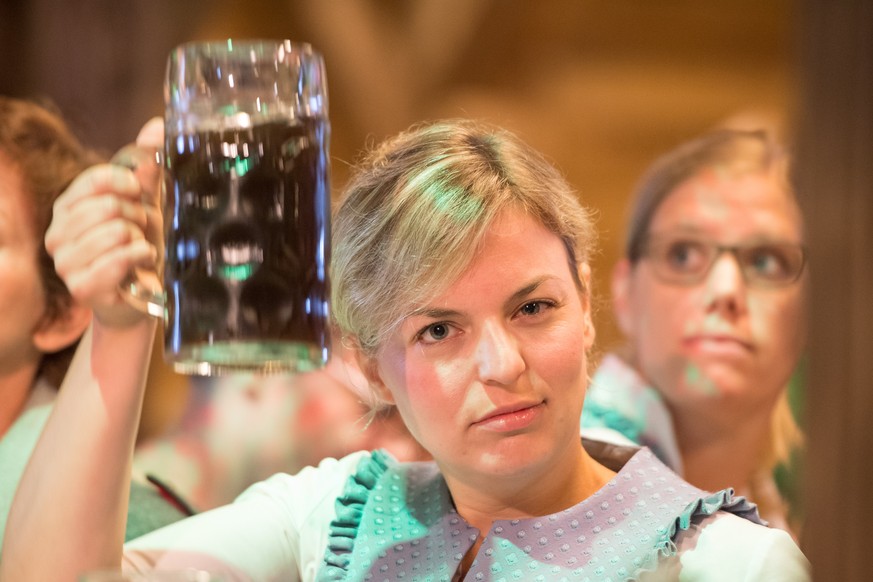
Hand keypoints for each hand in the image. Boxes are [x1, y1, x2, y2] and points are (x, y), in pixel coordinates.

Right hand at [46, 118, 163, 328]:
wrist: (142, 293)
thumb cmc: (139, 245)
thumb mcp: (146, 203)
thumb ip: (147, 166)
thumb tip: (157, 126)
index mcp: (68, 205)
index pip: (95, 180)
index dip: (128, 184)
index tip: (140, 194)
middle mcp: (57, 232)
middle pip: (108, 206)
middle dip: (137, 217)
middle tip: (142, 231)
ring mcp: (64, 261)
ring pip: (115, 232)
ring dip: (140, 240)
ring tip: (140, 249)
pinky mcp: (79, 287)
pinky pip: (116, 260)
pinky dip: (139, 258)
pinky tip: (142, 260)